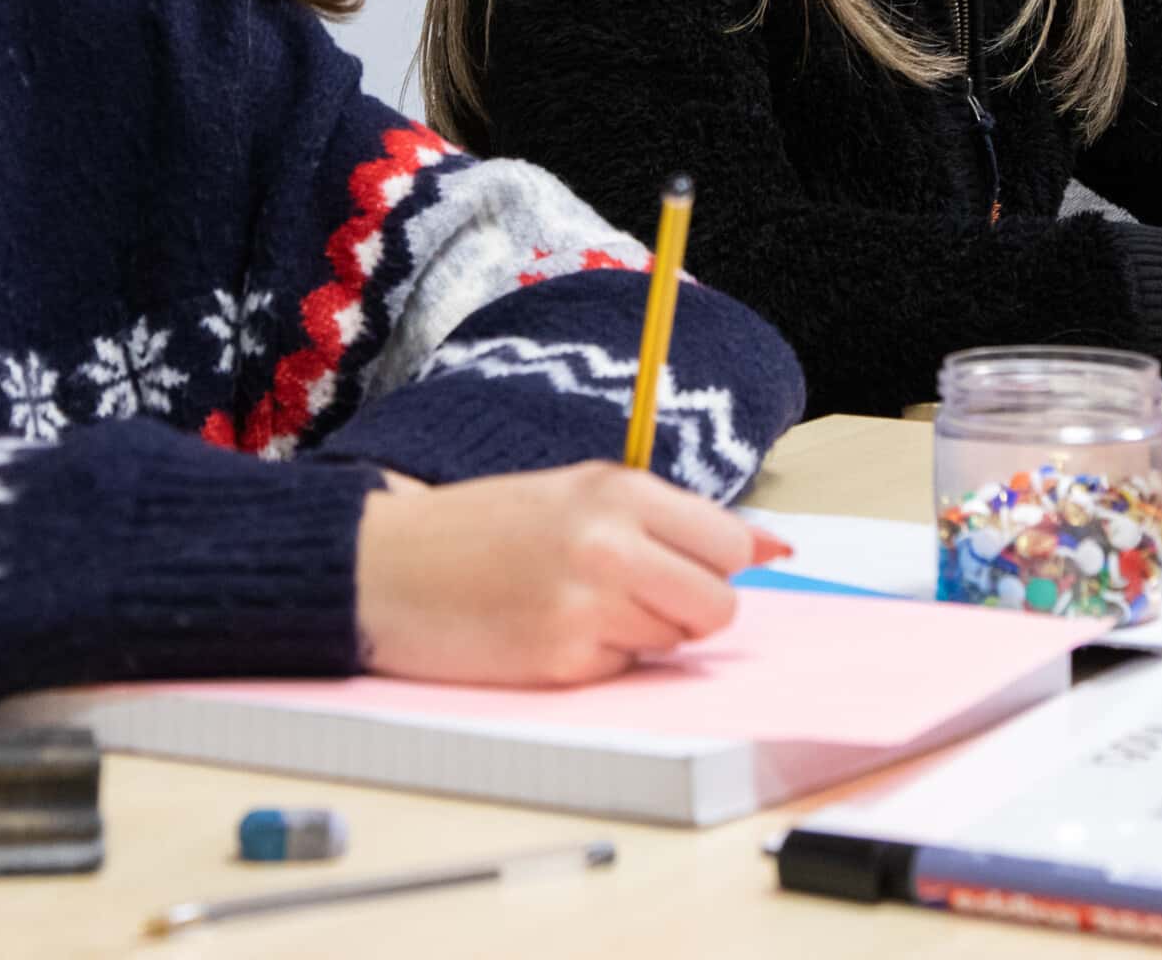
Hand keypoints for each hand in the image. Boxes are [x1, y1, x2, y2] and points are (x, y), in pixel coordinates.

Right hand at [353, 462, 789, 686]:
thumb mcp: (578, 492)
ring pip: (675, 643)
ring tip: (577, 603)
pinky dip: (599, 661)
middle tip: (634, 591)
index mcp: (619, 489)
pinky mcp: (563, 661)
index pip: (730, 542)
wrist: (385, 567)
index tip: (690, 565)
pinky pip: (624, 671)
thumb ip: (671, 518)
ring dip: (642, 634)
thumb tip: (777, 547)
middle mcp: (610, 543)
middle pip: (719, 604)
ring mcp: (587, 606)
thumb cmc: (484, 527)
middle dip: (690, 608)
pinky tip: (549, 631)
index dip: (716, 562)